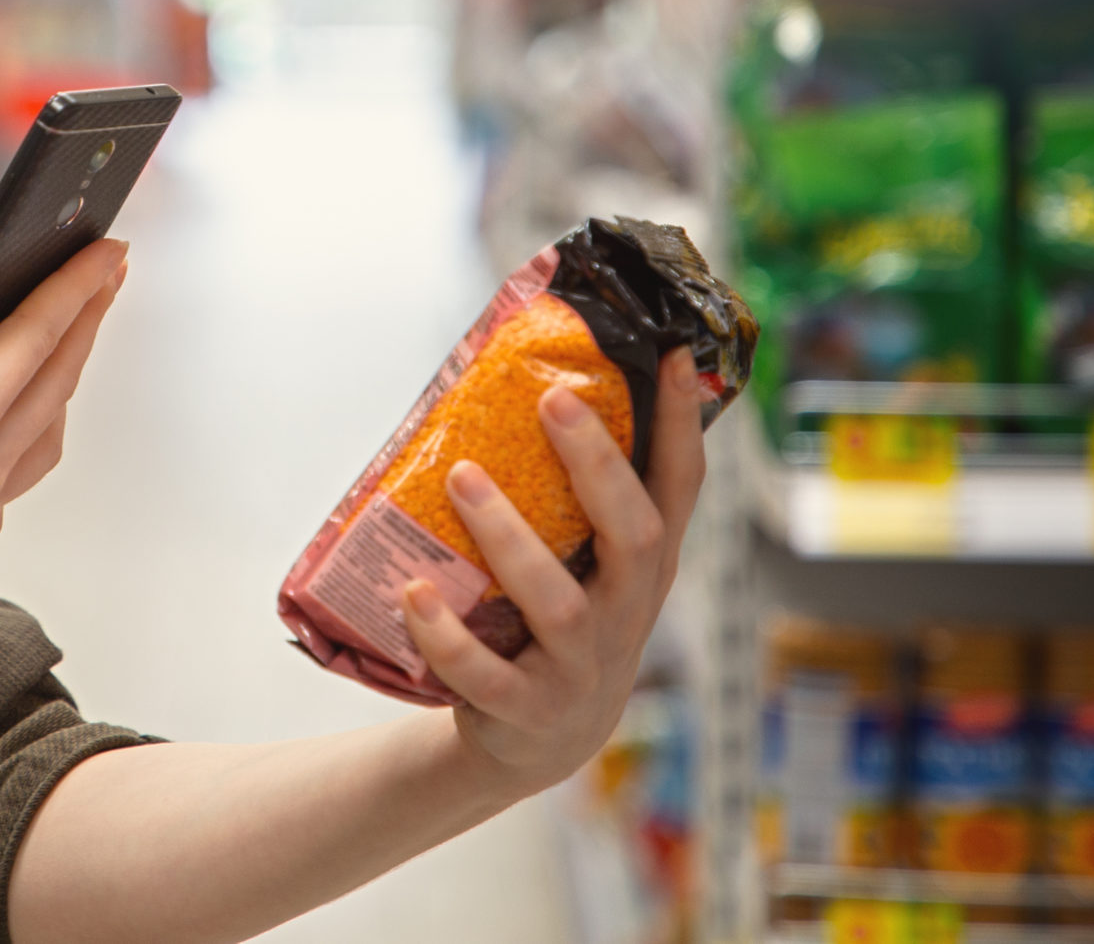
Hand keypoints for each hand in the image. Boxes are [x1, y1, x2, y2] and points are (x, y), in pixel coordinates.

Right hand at [0, 235, 127, 655]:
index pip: (38, 337)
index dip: (76, 285)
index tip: (111, 243)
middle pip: (56, 379)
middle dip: (87, 319)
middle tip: (112, 269)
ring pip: (47, 432)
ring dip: (65, 378)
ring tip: (68, 339)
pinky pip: (19, 475)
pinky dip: (33, 435)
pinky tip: (9, 429)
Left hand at [397, 345, 705, 797]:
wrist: (538, 741)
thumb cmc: (558, 622)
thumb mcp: (586, 564)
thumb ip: (571, 495)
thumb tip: (525, 379)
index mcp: (644, 566)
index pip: (678, 488)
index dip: (679, 425)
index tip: (669, 353)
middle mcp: (626, 613)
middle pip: (633, 536)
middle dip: (597, 468)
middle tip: (553, 402)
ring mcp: (581, 667)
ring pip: (558, 605)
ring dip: (508, 539)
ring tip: (462, 479)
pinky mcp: (526, 710)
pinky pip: (484, 674)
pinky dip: (446, 635)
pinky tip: (414, 590)